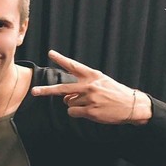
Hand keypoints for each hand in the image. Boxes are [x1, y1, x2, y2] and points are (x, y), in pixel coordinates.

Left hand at [31, 50, 151, 124]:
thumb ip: (82, 85)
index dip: (61, 59)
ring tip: (90, 103)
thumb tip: (66, 97)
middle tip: (34, 91)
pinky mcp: (91, 111)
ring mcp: (89, 99)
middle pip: (62, 89)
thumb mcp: (101, 82)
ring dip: (74, 105)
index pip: (73, 65)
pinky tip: (89, 111)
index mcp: (92, 75)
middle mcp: (89, 86)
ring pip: (68, 103)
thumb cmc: (114, 93)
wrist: (132, 105)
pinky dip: (77, 113)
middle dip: (46, 91)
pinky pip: (72, 112)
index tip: (50, 53)